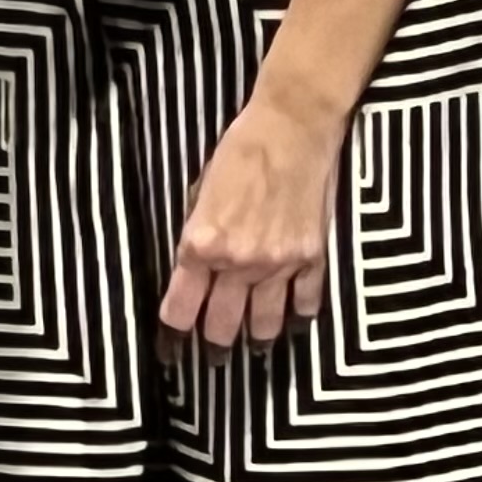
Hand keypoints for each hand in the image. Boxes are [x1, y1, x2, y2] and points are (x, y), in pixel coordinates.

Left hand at [160, 87, 340, 350]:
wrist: (292, 128)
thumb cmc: (239, 151)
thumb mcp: (200, 192)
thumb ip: (196, 236)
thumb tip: (193, 269)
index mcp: (203, 245)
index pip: (180, 309)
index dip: (172, 336)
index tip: (169, 352)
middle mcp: (239, 263)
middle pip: (222, 328)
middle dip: (214, 344)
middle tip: (212, 353)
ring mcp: (279, 265)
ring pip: (265, 327)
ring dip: (256, 338)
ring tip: (253, 344)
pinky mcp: (312, 259)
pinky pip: (305, 306)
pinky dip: (297, 316)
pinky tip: (291, 321)